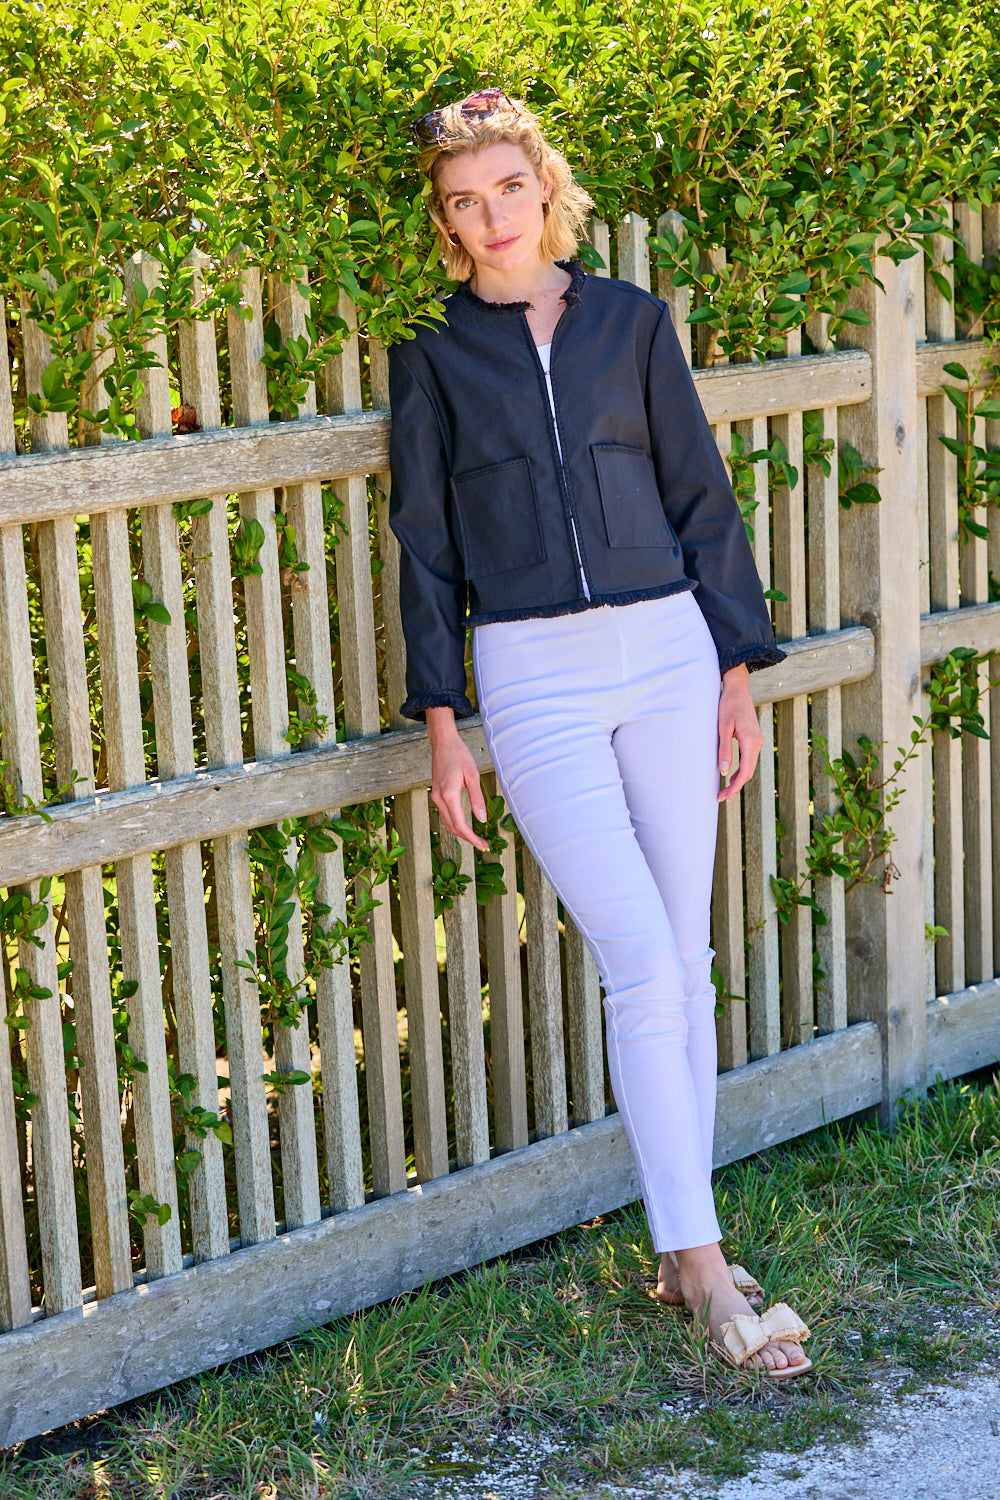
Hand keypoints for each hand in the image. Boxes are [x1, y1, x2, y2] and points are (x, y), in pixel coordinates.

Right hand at [426, 706, 490, 849]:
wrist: (443, 743)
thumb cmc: (459, 755)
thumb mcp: (473, 775)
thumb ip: (477, 799)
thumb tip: (482, 819)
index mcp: (449, 794)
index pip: (460, 824)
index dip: (472, 837)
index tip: (483, 845)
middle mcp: (439, 798)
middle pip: (452, 827)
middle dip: (468, 838)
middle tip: (483, 845)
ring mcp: (435, 797)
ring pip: (447, 823)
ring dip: (461, 833)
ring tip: (477, 839)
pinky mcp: (436, 794)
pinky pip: (446, 815)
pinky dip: (455, 824)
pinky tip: (466, 826)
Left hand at [717, 663, 762, 802]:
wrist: (737, 689)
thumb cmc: (728, 705)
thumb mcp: (723, 728)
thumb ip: (724, 750)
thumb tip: (723, 772)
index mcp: (751, 741)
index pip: (745, 771)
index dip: (734, 787)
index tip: (723, 796)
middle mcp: (757, 742)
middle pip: (749, 772)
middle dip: (735, 787)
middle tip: (721, 798)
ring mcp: (757, 740)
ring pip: (749, 766)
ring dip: (738, 779)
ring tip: (725, 791)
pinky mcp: (753, 738)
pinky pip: (749, 759)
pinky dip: (741, 769)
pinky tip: (731, 775)